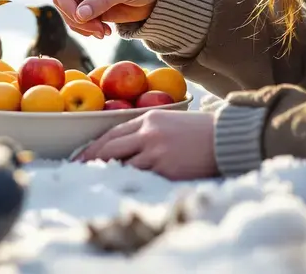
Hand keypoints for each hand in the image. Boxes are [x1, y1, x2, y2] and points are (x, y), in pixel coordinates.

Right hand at [10, 0, 162, 38]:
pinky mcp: (87, 4)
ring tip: (103, 34)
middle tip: (95, 30)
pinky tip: (103, 33)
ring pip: (66, 10)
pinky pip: (75, 19)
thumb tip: (79, 15)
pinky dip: (86, 29)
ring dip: (81, 25)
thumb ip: (102, 1)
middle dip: (73, 15)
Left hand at [72, 110, 218, 179]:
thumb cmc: (201, 132)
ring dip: (108, 173)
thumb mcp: (171, 122)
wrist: (227, 139)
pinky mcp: (165, 169)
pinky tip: (119, 186)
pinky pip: (140, 177)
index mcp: (149, 118)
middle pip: (110, 147)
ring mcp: (156, 152)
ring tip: (96, 181)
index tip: (82, 155)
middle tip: (78, 169)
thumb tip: (126, 147)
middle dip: (91, 159)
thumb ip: (149, 131)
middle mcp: (148, 133)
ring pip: (121, 164)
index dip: (95, 145)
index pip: (113, 132)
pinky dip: (128, 182)